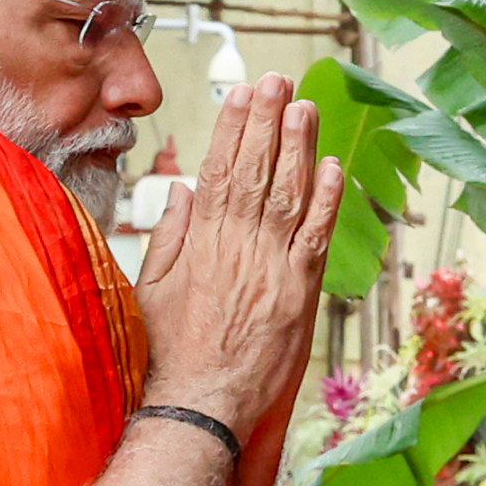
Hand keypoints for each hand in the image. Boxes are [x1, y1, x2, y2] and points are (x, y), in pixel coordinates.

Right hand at [135, 78, 344, 444]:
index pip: (220, 170)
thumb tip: (184, 190)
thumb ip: (171, 236)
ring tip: (304, 107)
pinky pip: (316, 237)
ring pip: (289, 194)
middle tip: (278, 80)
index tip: (242, 94)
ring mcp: (272, 268)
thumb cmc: (169, 352)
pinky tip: (333, 167)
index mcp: (201, 242)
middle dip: (268, 121)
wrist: (199, 404)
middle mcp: (238, 247)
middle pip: (257, 171)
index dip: (233, 128)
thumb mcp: (152, 288)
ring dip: (299, 147)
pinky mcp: (299, 293)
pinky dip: (326, 201)